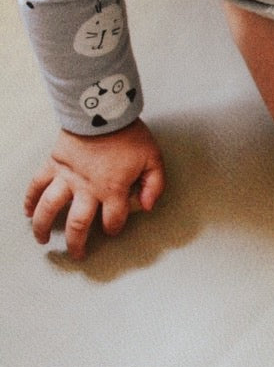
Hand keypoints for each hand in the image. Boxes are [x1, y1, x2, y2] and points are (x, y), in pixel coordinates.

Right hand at [25, 121, 165, 258]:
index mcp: (112, 190)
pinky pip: (36, 185)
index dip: (114, 228)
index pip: (113, 220)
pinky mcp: (53, 165)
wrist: (103, 112)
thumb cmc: (129, 135)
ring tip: (42, 240)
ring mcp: (67, 178)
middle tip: (77, 255)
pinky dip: (29, 199)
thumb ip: (154, 185)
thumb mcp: (153, 159)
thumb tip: (148, 206)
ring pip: (50, 209)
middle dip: (77, 244)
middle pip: (78, 225)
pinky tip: (26, 212)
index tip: (112, 230)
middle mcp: (87, 189)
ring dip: (43, 227)